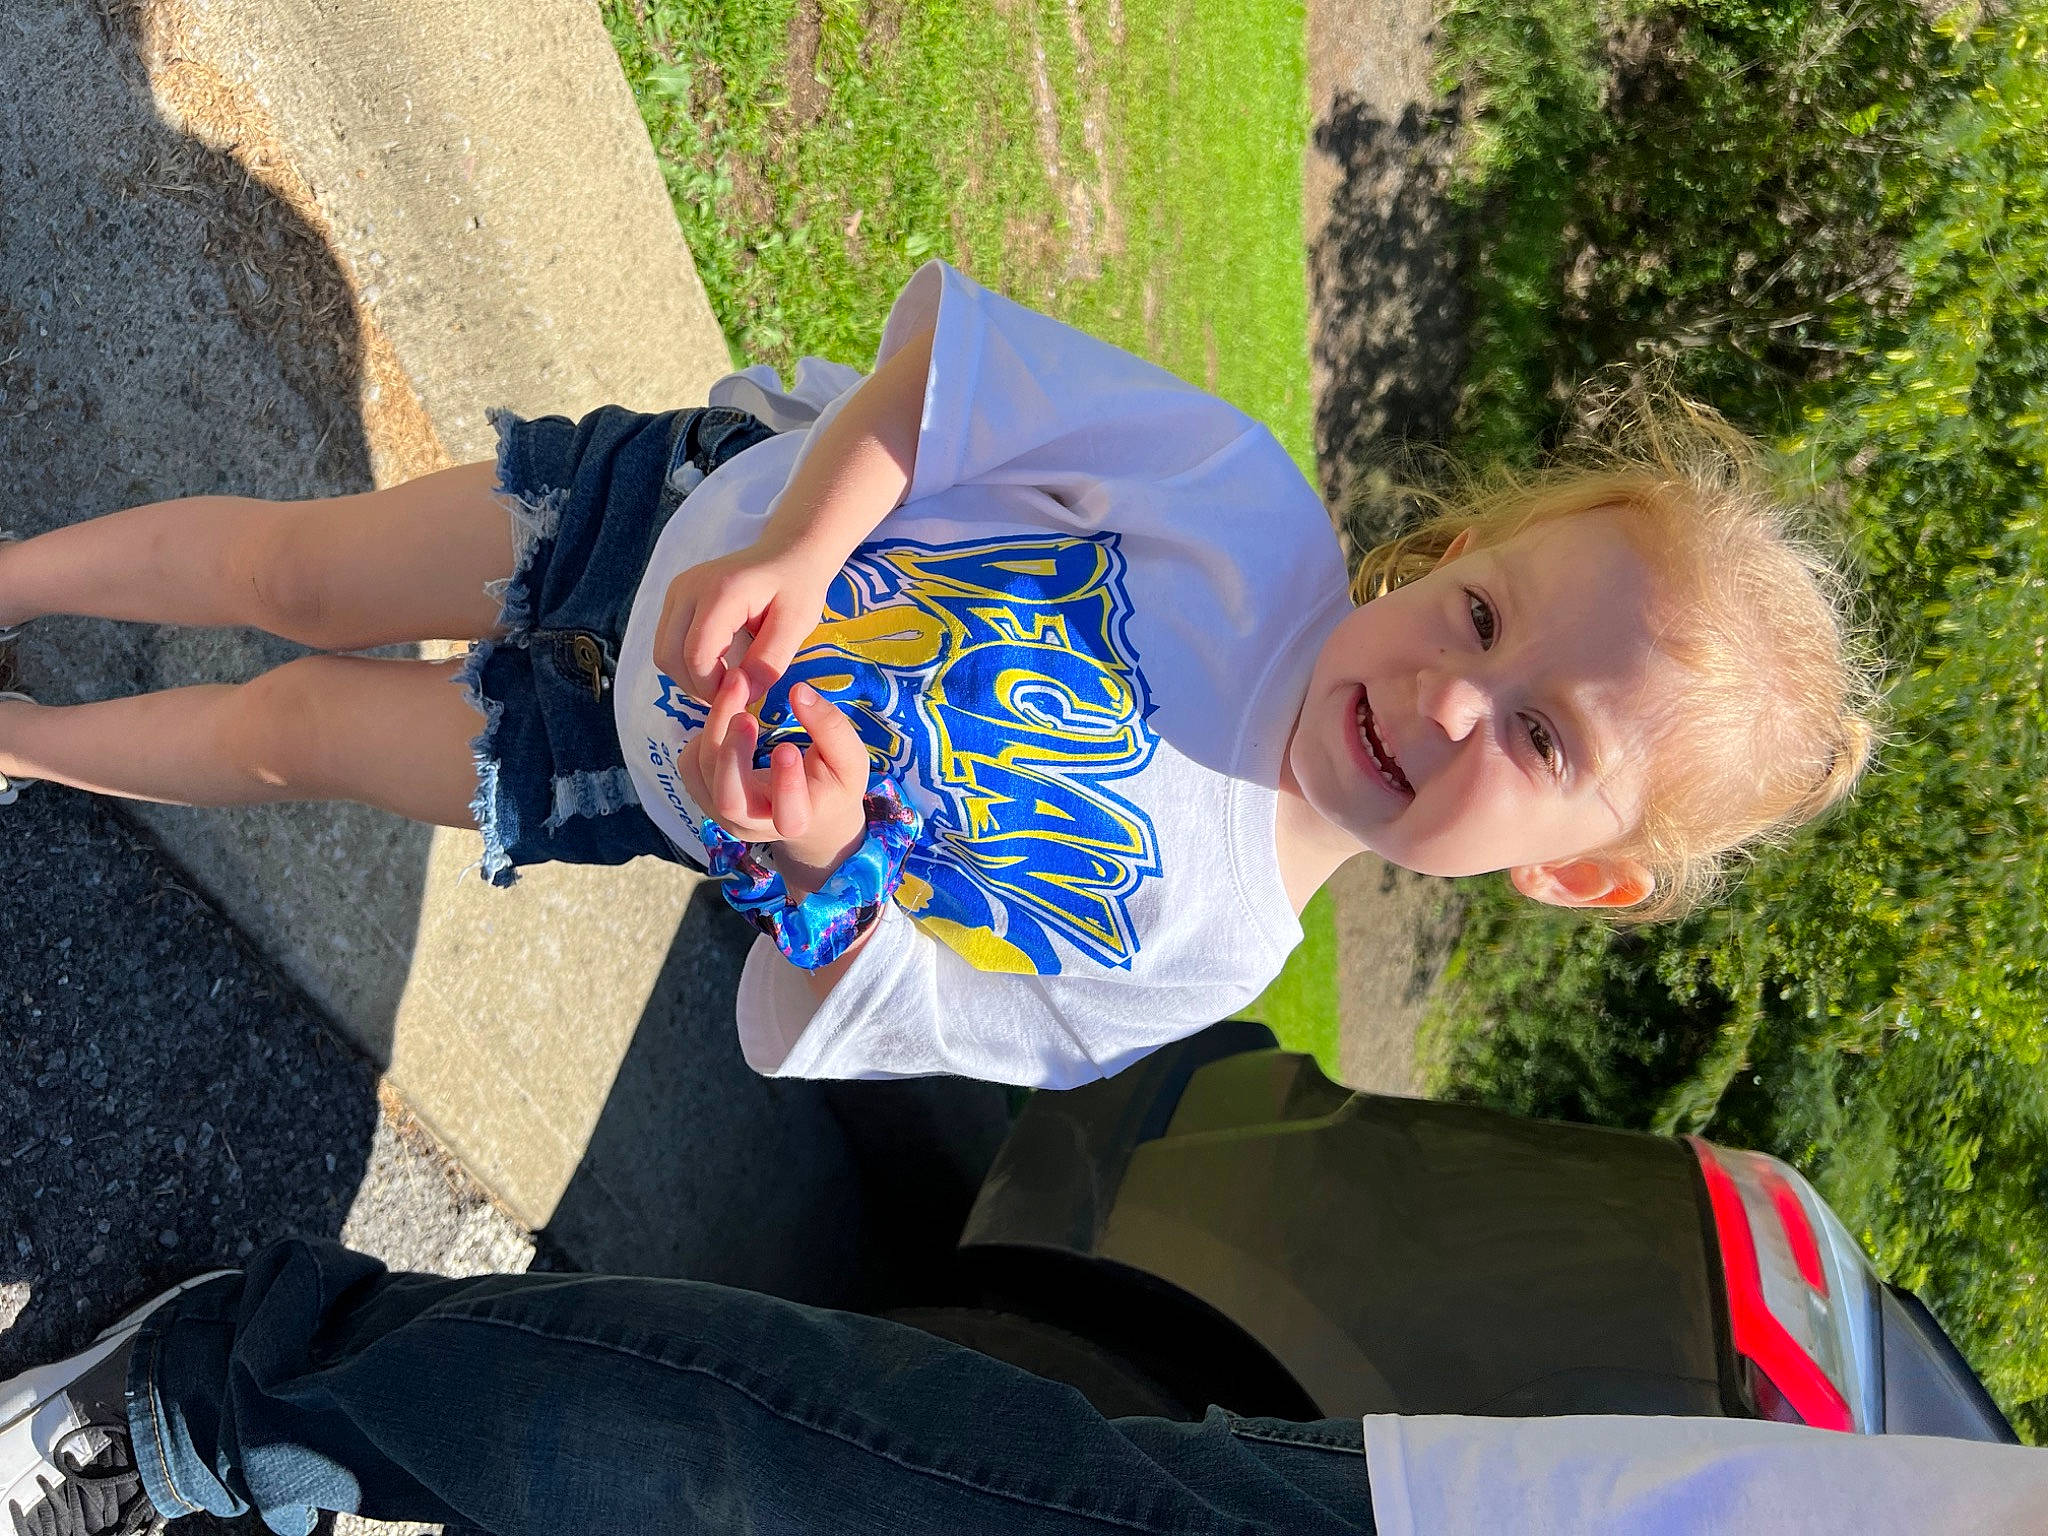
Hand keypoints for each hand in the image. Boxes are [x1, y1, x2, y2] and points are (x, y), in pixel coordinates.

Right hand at [653, 536, 834, 706]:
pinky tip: (716, 666)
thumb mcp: (797, 624)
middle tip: (732, 695)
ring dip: (688, 677)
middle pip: (670, 656)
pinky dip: (685, 663)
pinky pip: (667, 643)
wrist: (787, 554)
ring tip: (725, 681)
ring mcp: (677, 591)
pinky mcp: (675, 598)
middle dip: (697, 686)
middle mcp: (689, 588)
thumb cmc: (797, 586)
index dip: (712, 686)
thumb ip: (770, 661)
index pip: (696, 654)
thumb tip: (743, 695)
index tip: (741, 695)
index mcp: (721, 591)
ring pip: (663, 652)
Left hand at [678, 676, 871, 892]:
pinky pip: (690, 763)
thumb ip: (831, 727)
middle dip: (733, 754)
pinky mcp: (705, 794)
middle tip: (745, 713)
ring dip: (715, 729)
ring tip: (736, 686)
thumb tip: (800, 690)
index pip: (789, 815)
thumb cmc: (832, 784)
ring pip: (703, 775)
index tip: (788, 748)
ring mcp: (723, 812)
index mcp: (798, 820)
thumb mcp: (849, 761)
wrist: (808, 813)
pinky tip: (727, 711)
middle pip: (730, 799)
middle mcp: (754, 823)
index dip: (785, 784)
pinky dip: (702, 734)